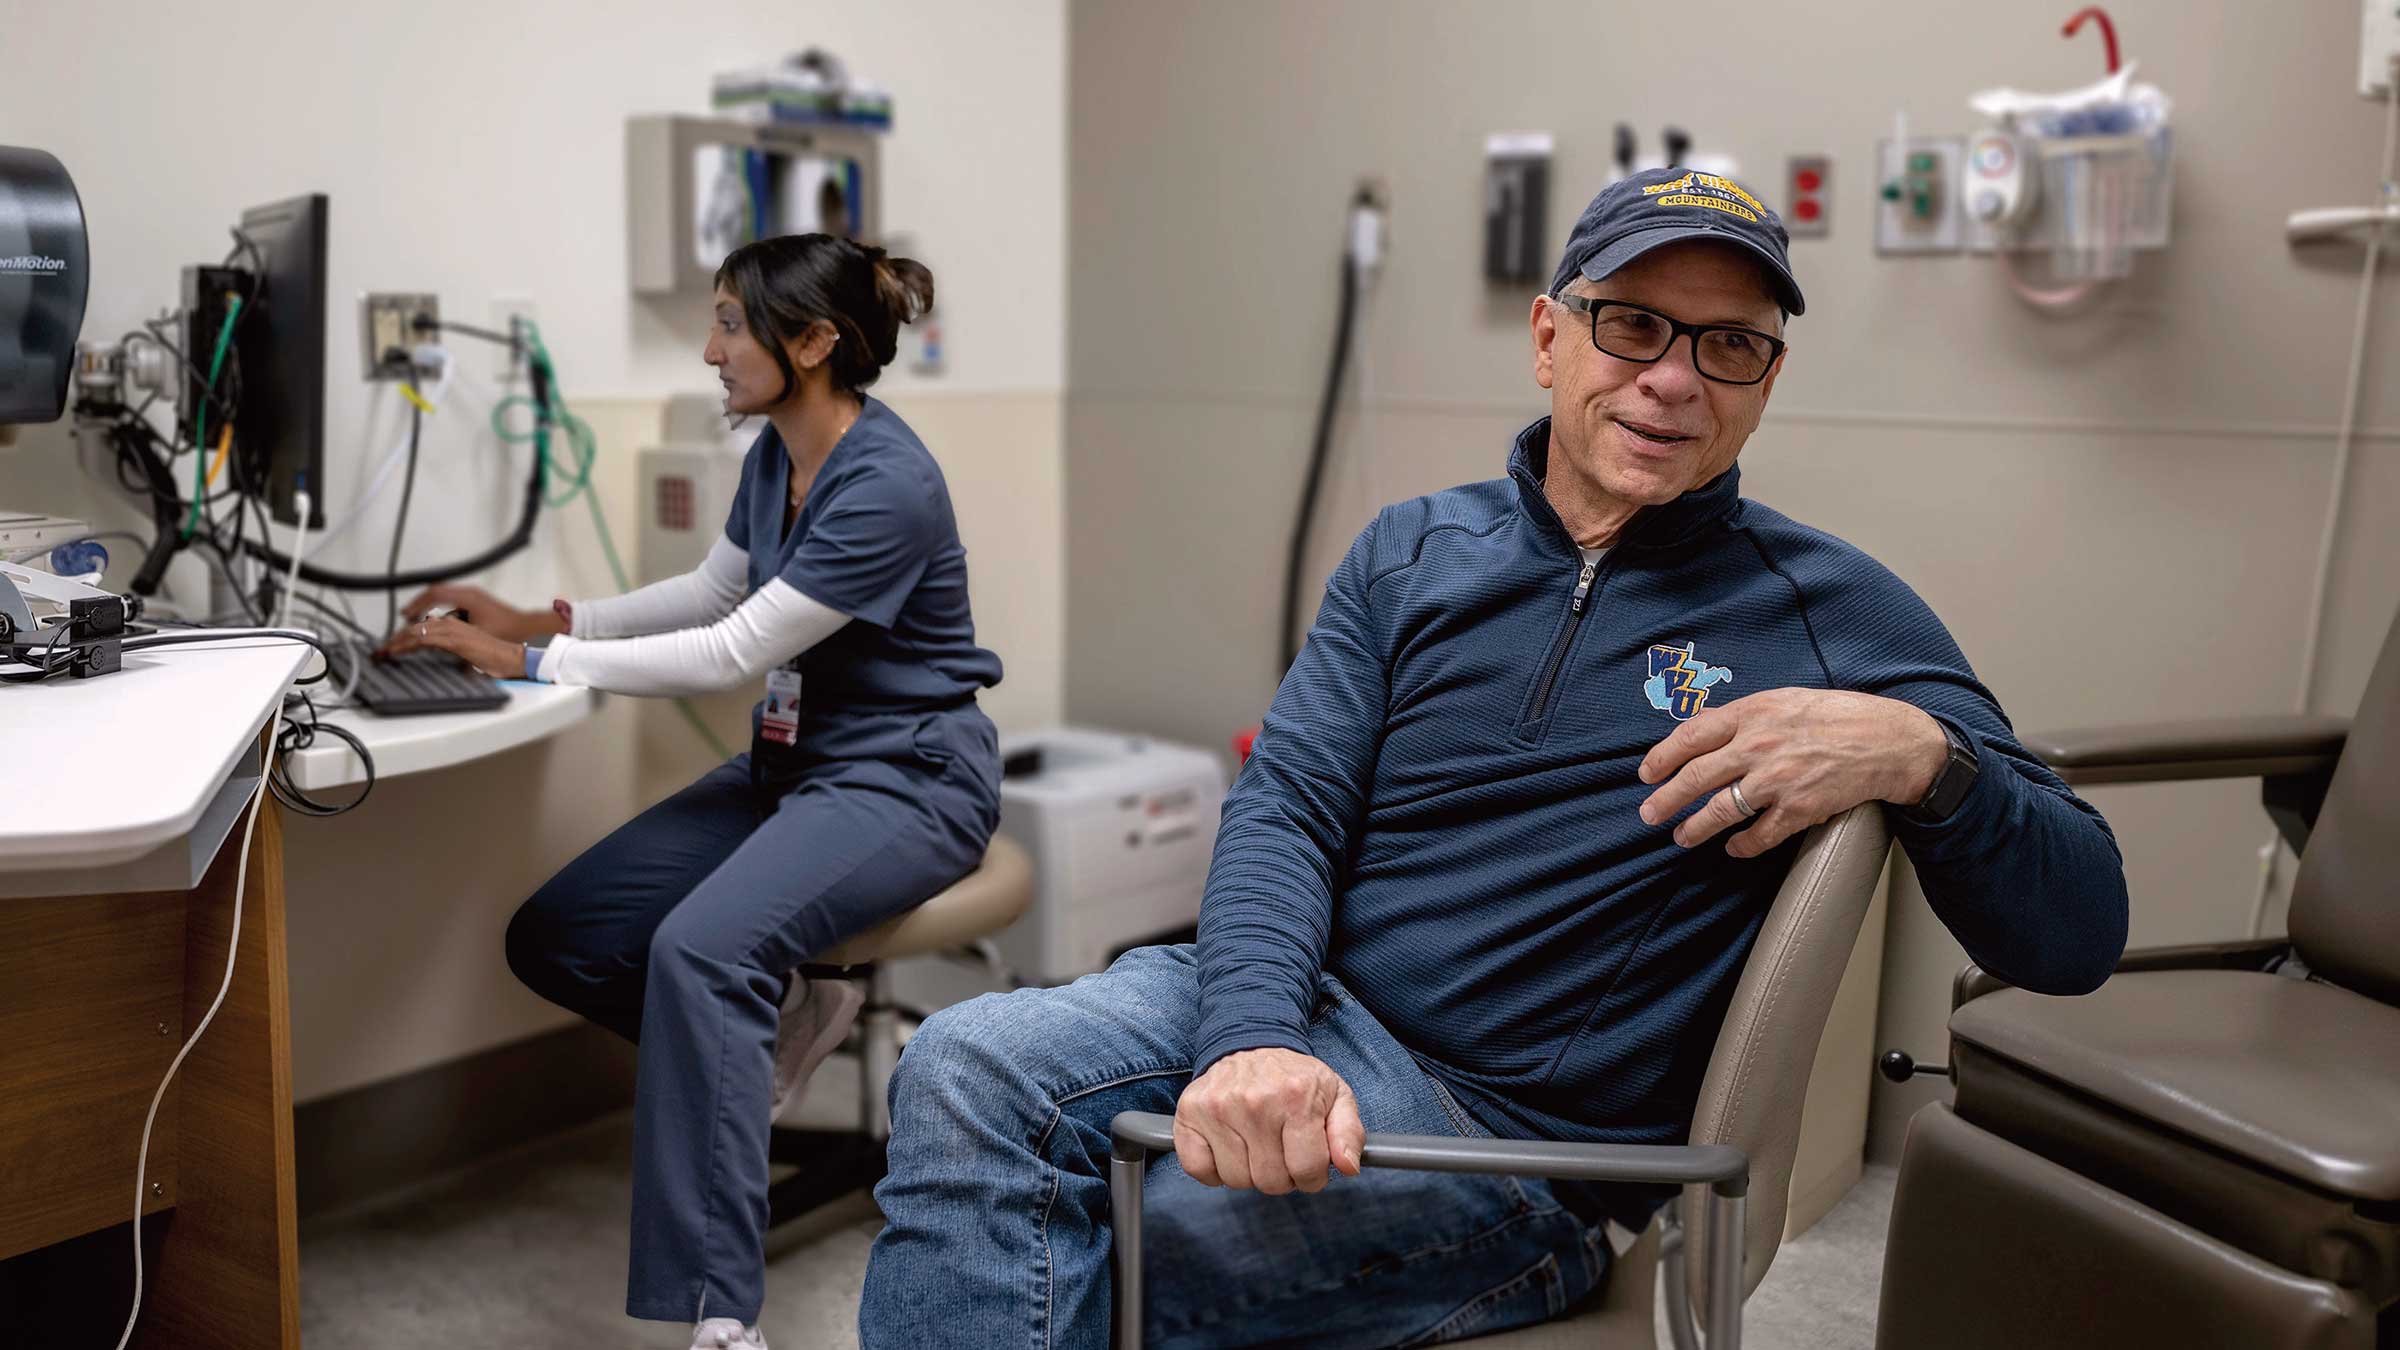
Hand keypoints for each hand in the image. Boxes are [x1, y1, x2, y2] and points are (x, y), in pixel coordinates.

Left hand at [387, 612, 526, 678]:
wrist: (512, 658)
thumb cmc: (496, 658)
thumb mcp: (468, 654)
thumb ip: (454, 653)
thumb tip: (446, 660)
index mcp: (455, 625)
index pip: (423, 627)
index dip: (404, 636)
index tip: (391, 646)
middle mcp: (451, 624)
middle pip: (415, 627)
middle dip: (395, 638)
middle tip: (380, 650)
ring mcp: (452, 630)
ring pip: (415, 631)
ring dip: (396, 641)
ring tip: (383, 652)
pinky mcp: (453, 640)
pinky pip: (423, 639)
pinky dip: (406, 645)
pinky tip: (396, 652)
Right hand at [394, 583, 557, 642]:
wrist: (528, 627)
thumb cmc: (509, 630)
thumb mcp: (479, 634)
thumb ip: (458, 635)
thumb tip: (438, 639)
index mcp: (468, 597)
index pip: (434, 594)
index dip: (417, 604)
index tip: (406, 614)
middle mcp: (469, 593)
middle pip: (435, 591)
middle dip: (418, 603)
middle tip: (405, 615)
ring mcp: (473, 595)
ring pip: (443, 595)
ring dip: (428, 605)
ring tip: (415, 617)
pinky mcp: (476, 601)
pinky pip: (451, 599)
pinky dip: (440, 607)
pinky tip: (435, 620)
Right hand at [1174, 1047, 1364, 1195]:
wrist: (1250, 1042)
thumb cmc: (1294, 1078)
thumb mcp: (1335, 1095)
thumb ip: (1349, 1132)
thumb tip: (1349, 1166)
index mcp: (1295, 1098)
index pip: (1307, 1170)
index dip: (1312, 1176)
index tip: (1308, 1163)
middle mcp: (1254, 1102)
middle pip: (1271, 1181)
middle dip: (1281, 1175)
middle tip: (1280, 1150)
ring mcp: (1217, 1108)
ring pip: (1236, 1180)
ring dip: (1248, 1172)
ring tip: (1255, 1145)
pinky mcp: (1189, 1113)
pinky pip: (1198, 1170)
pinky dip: (1212, 1170)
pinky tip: (1228, 1149)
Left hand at [1636, 688, 1948, 858]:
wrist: (1889, 740)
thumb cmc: (1836, 716)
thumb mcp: (1783, 700)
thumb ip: (1741, 715)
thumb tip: (1701, 724)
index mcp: (1753, 713)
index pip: (1692, 735)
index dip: (1663, 757)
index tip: (1647, 773)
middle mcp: (1759, 745)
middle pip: (1697, 776)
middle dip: (1667, 799)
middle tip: (1648, 814)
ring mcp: (1778, 779)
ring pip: (1720, 810)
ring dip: (1695, 828)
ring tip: (1682, 837)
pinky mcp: (1800, 808)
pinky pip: (1759, 835)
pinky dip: (1742, 846)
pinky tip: (1733, 848)